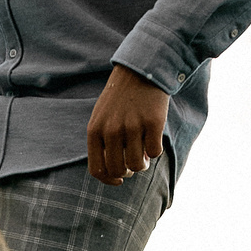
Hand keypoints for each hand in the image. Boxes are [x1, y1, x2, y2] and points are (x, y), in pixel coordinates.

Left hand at [86, 66, 168, 185]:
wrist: (141, 70)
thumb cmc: (121, 99)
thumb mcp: (102, 118)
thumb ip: (102, 143)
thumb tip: (114, 174)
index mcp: (95, 130)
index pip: (97, 170)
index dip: (109, 180)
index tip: (120, 179)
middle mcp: (111, 130)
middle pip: (119, 170)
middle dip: (128, 171)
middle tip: (135, 160)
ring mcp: (132, 126)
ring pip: (137, 165)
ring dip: (143, 163)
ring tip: (144, 151)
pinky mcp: (152, 122)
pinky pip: (154, 153)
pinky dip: (155, 150)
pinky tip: (153, 138)